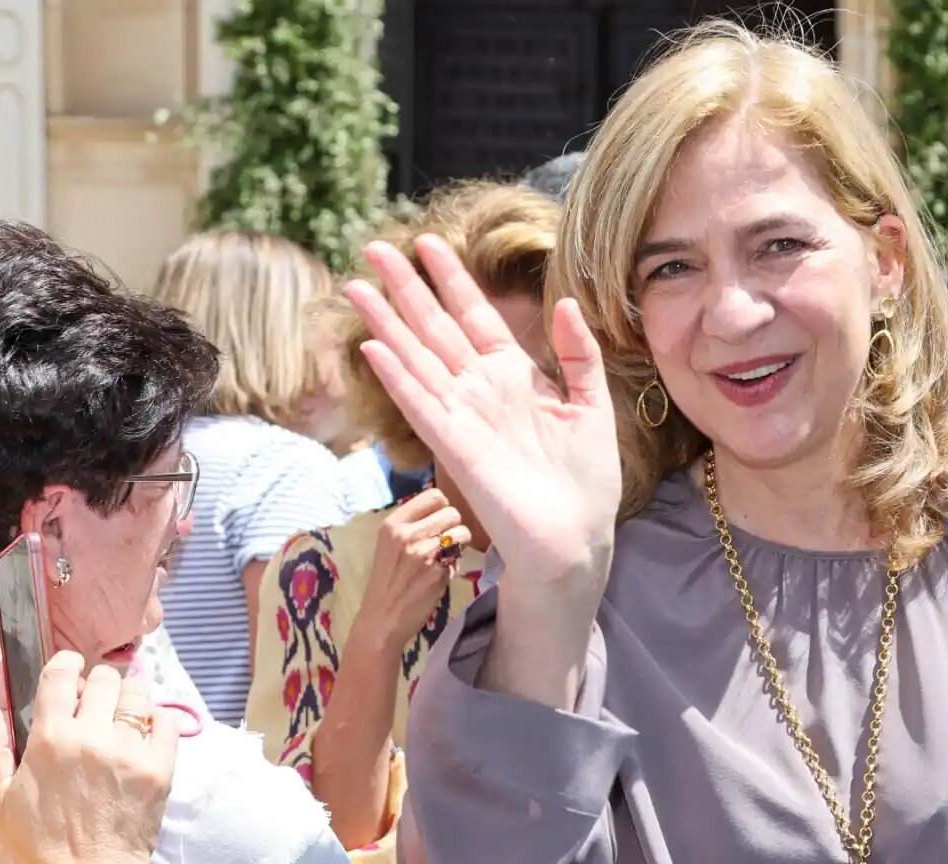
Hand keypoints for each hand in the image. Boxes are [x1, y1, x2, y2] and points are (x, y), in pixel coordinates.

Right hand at [0, 652, 177, 863]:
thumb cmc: (38, 842)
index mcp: (50, 740)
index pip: (60, 676)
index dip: (66, 663)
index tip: (70, 666)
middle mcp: (92, 738)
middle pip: (104, 679)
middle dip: (98, 680)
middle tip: (96, 694)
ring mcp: (130, 751)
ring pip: (138, 695)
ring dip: (130, 693)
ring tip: (123, 706)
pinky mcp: (160, 767)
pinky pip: (167, 722)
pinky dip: (158, 717)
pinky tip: (147, 726)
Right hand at [343, 238, 620, 595]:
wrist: (576, 537)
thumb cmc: (586, 478)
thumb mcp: (592, 404)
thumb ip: (579, 353)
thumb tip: (565, 300)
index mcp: (515, 376)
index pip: (476, 316)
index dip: (452, 279)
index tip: (429, 241)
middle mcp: (481, 390)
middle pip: (435, 328)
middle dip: (406, 288)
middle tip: (374, 246)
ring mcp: (464, 416)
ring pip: (417, 359)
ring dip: (386, 322)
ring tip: (356, 286)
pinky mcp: (454, 447)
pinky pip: (420, 404)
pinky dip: (397, 376)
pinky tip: (373, 347)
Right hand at [358, 488, 470, 645]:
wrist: (381, 619)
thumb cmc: (386, 582)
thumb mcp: (389, 546)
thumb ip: (412, 526)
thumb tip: (444, 511)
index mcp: (392, 524)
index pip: (434, 495)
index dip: (442, 508)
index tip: (438, 522)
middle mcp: (408, 534)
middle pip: (452, 512)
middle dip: (453, 526)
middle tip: (444, 542)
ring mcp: (424, 552)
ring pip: (462, 531)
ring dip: (459, 543)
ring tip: (445, 556)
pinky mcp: (439, 571)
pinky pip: (460, 557)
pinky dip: (455, 564)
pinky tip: (441, 574)